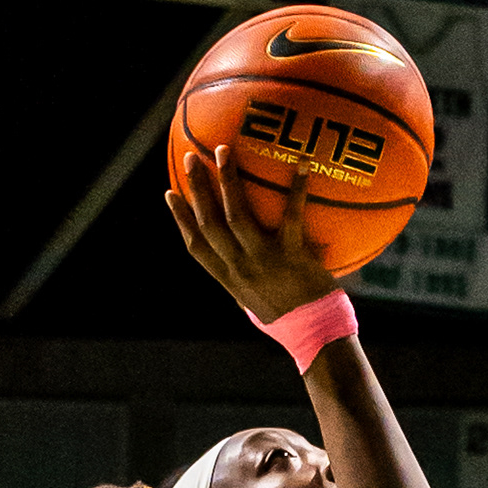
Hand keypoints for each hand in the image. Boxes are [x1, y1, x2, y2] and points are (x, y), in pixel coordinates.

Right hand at [167, 129, 346, 331]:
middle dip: (197, 188)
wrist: (316, 336)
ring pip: (236, 215)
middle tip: (190, 158)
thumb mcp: (259, 305)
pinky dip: (297, 188)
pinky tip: (302, 163)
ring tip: (224, 151)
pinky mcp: (291, 256)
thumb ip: (250, 281)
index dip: (180, 218)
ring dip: (227, 180)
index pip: (195, 245)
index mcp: (229, 279)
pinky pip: (291, 215)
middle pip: (209, 222)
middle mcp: (240, 268)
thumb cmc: (292, 321)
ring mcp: (263, 261)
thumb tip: (248, 261)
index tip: (170, 193)